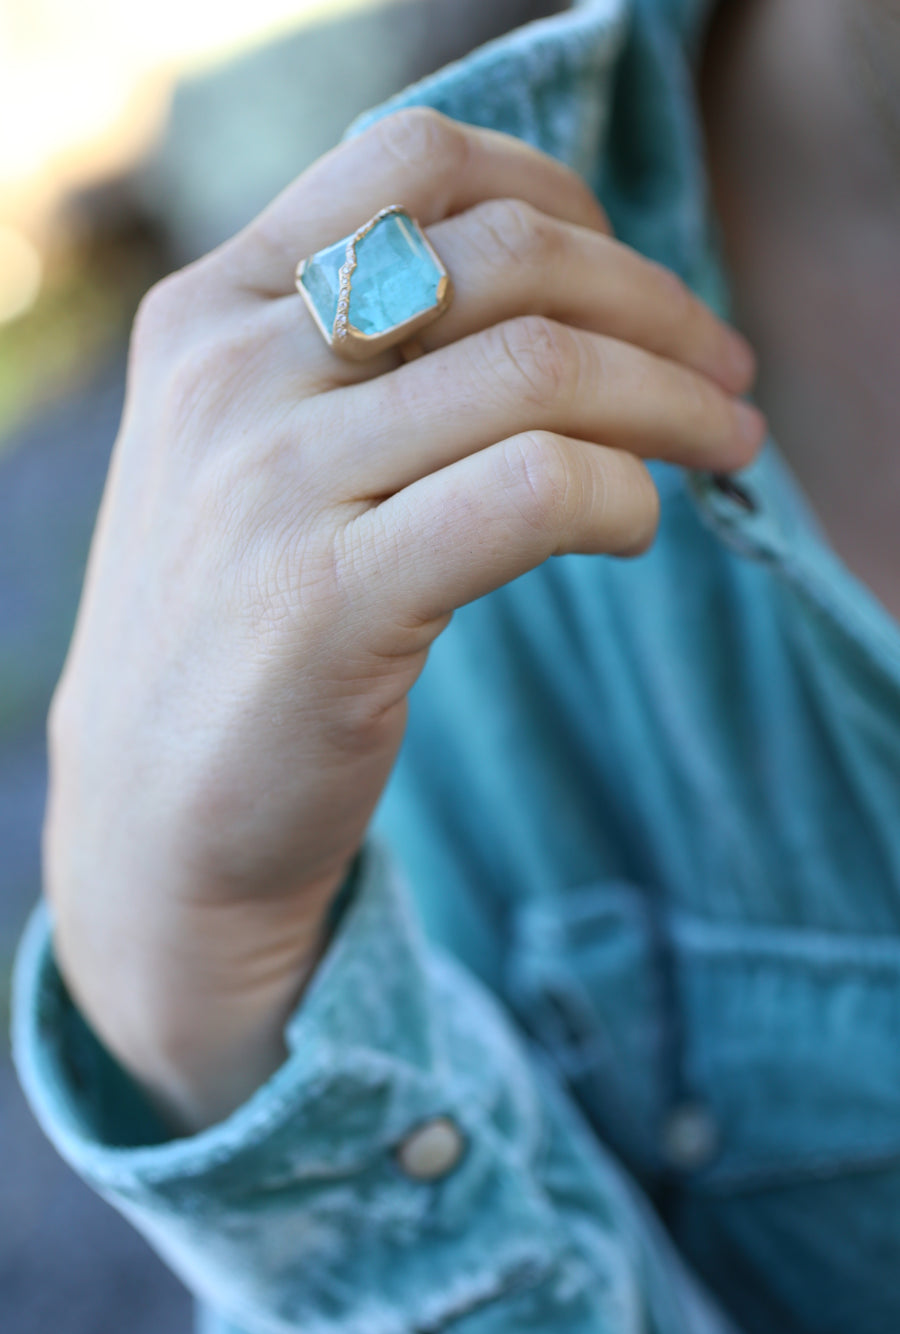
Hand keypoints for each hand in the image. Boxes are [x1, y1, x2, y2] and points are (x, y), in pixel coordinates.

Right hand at [45, 109, 762, 1130]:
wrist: (156, 812)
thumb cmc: (237, 625)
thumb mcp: (255, 450)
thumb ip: (357, 359)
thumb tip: (567, 298)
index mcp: (211, 309)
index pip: (414, 163)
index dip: (561, 196)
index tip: (633, 276)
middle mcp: (230, 372)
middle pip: (506, 258)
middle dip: (658, 305)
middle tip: (728, 372)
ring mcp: (268, 484)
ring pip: (539, 368)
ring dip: (674, 402)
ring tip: (728, 445)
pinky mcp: (326, 604)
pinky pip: (536, 490)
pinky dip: (623, 496)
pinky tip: (635, 530)